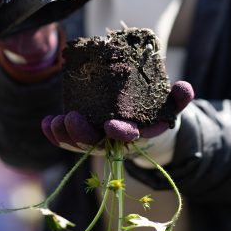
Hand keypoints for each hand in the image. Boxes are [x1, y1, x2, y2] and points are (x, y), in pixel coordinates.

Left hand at [41, 81, 193, 163]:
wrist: (148, 129)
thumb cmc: (158, 113)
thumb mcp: (172, 106)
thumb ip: (179, 98)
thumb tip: (185, 87)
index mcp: (138, 134)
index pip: (128, 136)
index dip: (120, 133)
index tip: (112, 125)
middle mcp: (116, 142)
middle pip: (97, 143)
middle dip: (82, 134)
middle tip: (69, 118)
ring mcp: (99, 141)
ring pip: (80, 143)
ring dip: (65, 136)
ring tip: (52, 122)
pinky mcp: (87, 135)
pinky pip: (69, 139)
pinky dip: (56, 134)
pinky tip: (45, 123)